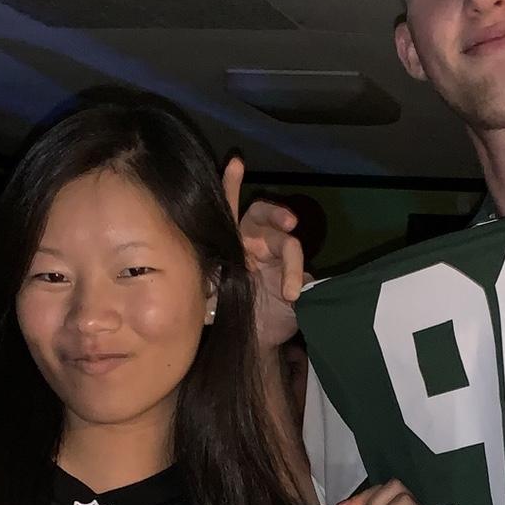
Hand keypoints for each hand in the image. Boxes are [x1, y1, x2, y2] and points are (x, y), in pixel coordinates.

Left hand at [225, 155, 306, 348]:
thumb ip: (210, 268)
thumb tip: (204, 252)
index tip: (236, 163)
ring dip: (291, 264)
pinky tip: (292, 295)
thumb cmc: (222, 313)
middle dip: (277, 215)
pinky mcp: (293, 275)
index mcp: (230, 241)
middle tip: (290, 223)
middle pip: (266, 216)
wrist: (248, 341)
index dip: (232, 185)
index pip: (229, 208)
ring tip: (289, 291)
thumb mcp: (207, 289)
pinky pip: (300, 269)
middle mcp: (253, 244)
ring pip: (288, 243)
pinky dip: (295, 279)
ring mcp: (275, 258)